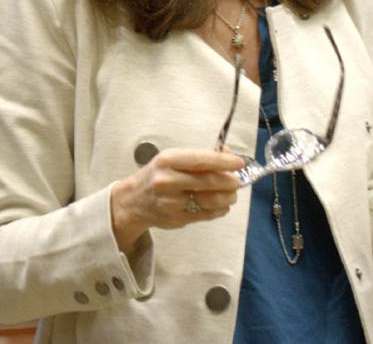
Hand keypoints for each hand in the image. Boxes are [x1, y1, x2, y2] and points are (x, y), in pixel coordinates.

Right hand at [110, 148, 243, 251]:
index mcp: (168, 160)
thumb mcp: (172, 159)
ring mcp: (172, 202)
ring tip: (232, 194)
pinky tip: (222, 205)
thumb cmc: (157, 175)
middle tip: (237, 181)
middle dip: (229, 181)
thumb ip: (199, 157)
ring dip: (227, 197)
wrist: (133, 201)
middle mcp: (168, 180)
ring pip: (210, 200)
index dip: (224, 161)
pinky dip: (219, 209)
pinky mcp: (177, 218)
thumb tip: (227, 154)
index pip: (202, 160)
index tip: (239, 163)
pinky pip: (206, 214)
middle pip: (208, 181)